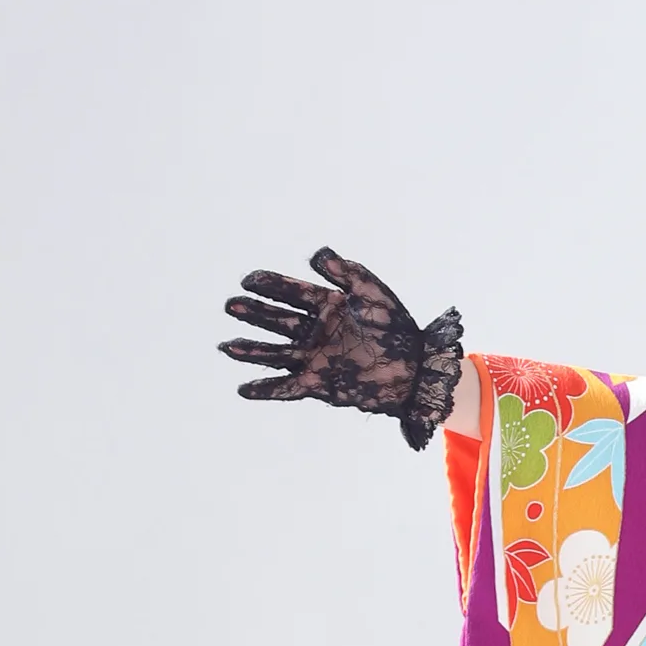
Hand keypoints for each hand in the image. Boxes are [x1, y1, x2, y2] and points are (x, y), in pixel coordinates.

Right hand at [218, 247, 462, 449]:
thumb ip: (345, 272)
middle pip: (278, 321)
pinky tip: (244, 389)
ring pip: (276, 353)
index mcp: (327, 307)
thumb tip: (316, 255)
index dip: (269, 285)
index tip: (249, 279)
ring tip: (227, 347)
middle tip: (231, 305)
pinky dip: (267, 389)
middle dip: (254, 314)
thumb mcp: (373, 293)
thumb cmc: (399, 328)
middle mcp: (317, 332)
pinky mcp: (320, 383)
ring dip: (251, 351)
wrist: (418, 370)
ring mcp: (316, 358)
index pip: (291, 292)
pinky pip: (288, 386)